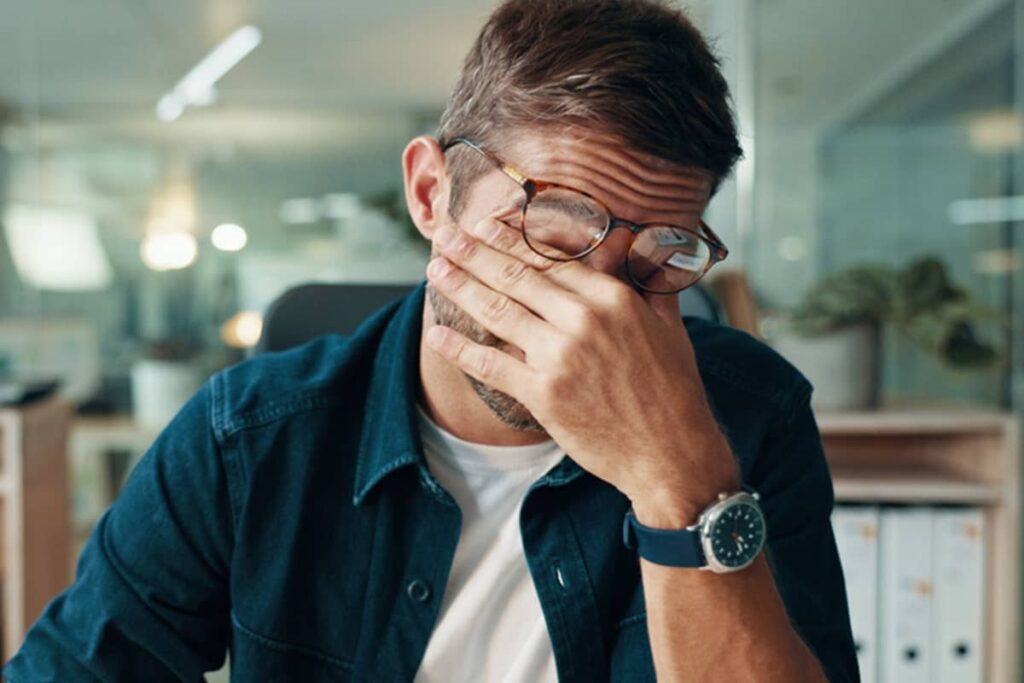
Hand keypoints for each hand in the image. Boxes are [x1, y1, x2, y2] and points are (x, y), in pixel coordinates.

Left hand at [425, 214, 739, 525]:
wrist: (670, 453)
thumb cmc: (672, 390)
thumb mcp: (669, 326)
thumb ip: (649, 284)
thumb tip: (643, 252)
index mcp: (612, 298)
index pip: (550, 258)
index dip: (512, 240)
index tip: (486, 226)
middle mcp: (582, 320)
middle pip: (515, 276)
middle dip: (474, 253)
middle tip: (446, 237)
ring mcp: (559, 357)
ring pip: (498, 311)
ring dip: (460, 286)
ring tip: (435, 269)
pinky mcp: (542, 394)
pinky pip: (490, 364)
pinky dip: (459, 348)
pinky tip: (435, 334)